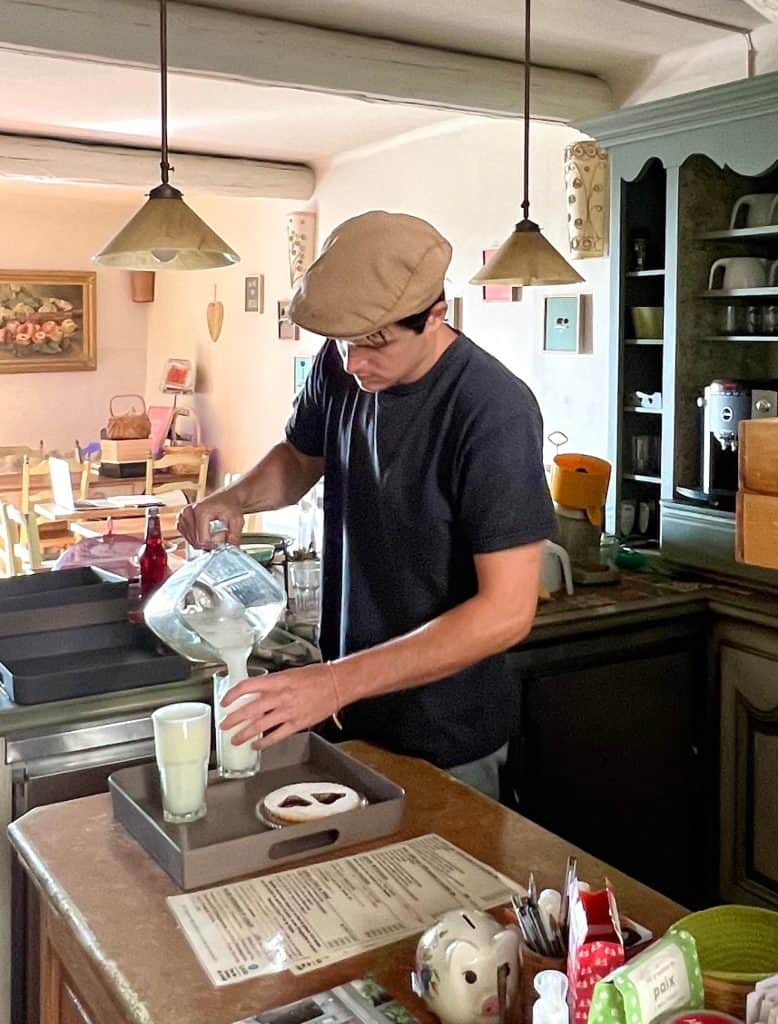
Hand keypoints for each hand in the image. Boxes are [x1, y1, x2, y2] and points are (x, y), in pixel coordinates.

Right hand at [177, 493, 243, 549]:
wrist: (226, 498)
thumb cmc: (230, 507)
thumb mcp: (237, 521)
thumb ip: (235, 537)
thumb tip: (231, 550)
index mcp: (200, 511)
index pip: (202, 540)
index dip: (215, 543)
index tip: (224, 536)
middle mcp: (188, 512)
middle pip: (195, 542)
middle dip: (210, 543)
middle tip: (220, 534)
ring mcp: (182, 516)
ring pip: (191, 542)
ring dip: (204, 541)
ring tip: (214, 531)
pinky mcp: (180, 520)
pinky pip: (187, 538)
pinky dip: (197, 538)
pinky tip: (206, 532)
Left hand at [220, 663, 339, 749]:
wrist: (338, 683)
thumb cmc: (317, 676)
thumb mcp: (290, 674)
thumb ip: (273, 684)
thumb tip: (256, 693)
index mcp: (278, 681)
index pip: (248, 686)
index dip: (233, 694)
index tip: (225, 701)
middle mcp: (281, 696)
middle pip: (250, 710)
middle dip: (233, 719)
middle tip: (223, 725)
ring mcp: (289, 712)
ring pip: (260, 726)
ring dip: (244, 734)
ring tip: (235, 740)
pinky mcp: (297, 724)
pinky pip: (276, 736)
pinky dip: (264, 743)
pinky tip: (256, 746)